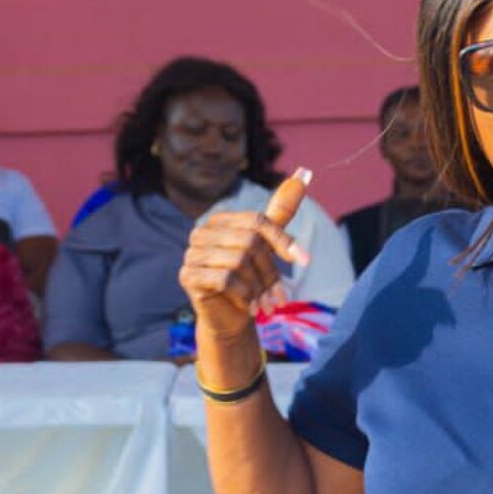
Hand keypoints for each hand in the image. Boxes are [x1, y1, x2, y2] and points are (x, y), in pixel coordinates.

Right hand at [179, 168, 312, 339]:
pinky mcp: (188, 276)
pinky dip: (244, 295)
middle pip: (250, 243)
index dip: (283, 241)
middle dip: (271, 273)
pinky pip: (225, 279)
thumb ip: (280, 213)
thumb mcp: (267, 245)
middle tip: (280, 297)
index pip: (257, 221)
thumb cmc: (249, 280)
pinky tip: (249, 307)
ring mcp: (191, 253)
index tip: (305, 261)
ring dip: (259, 288)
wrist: (230, 319)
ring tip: (264, 304)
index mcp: (220, 221)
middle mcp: (201, 232)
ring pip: (239, 262)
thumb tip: (303, 174)